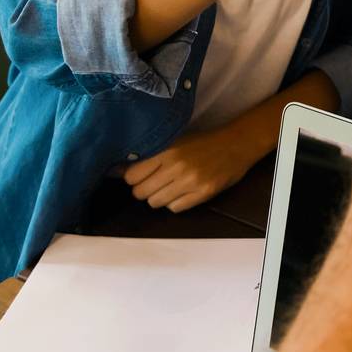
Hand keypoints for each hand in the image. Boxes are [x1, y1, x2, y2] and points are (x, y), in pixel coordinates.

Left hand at [123, 119, 271, 212]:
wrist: (236, 145)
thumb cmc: (202, 143)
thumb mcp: (175, 142)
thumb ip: (148, 157)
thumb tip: (116, 171)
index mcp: (167, 150)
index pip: (132, 176)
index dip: (134, 179)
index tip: (142, 176)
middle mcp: (176, 166)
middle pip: (141, 192)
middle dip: (145, 190)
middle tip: (156, 184)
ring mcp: (190, 181)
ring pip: (155, 202)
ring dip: (159, 198)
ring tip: (171, 188)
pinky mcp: (203, 193)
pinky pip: (174, 208)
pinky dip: (175, 203)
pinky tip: (183, 193)